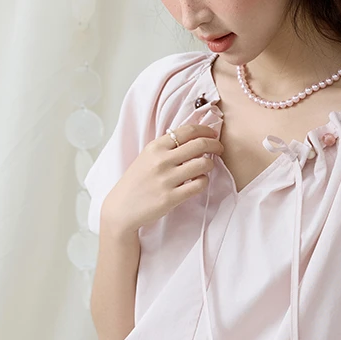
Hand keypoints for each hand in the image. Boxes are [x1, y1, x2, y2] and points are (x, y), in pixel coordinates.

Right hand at [101, 124, 224, 234]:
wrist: (121, 208)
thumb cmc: (137, 182)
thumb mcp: (147, 157)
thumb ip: (167, 148)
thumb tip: (194, 138)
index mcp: (155, 147)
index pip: (188, 131)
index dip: (206, 131)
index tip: (213, 135)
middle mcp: (161, 160)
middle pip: (199, 145)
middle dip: (215, 145)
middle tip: (219, 149)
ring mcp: (166, 179)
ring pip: (203, 164)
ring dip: (210, 164)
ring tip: (207, 167)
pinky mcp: (171, 197)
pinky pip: (199, 185)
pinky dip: (203, 181)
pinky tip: (199, 181)